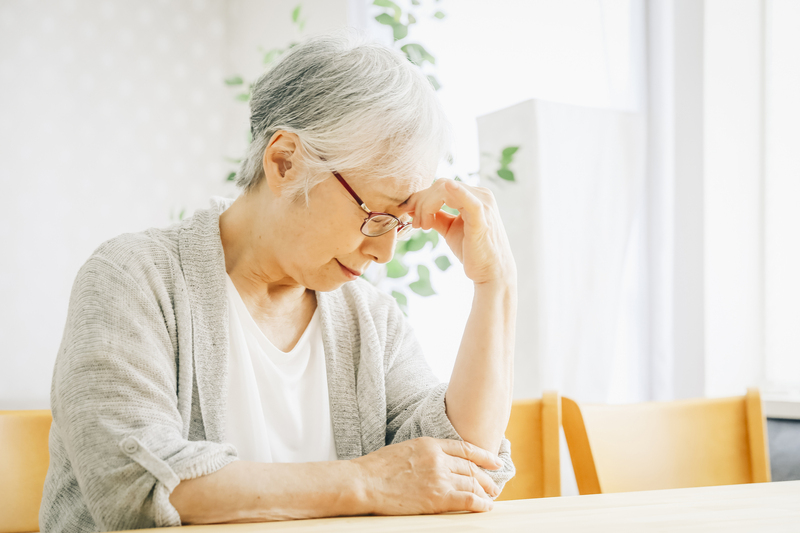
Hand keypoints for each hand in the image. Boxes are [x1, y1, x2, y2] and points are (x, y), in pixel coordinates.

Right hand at [350, 437, 502, 514]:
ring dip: (485, 491)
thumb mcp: (405, 449)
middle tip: (494, 485)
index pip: (465, 448)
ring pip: (472, 483)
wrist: (364, 481)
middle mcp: (438, 459)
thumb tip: (438, 462)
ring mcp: (439, 477)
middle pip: (471, 467)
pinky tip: (486, 507)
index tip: (494, 461)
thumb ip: (425, 453)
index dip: (483, 455)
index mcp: (430, 444)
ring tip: (491, 497)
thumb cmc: (377, 468)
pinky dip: (481, 503)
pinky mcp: (437, 497)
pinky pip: (468, 499)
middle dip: (486, 477)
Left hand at [407, 179, 515, 285]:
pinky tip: (447, 188)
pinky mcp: (482, 218)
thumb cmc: (473, 251)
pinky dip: (457, 192)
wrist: (491, 272)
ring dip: (426, 206)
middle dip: (421, 203)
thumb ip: (436, 216)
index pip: (441, 186)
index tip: (409, 214)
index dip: (421, 198)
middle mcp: (481, 194)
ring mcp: (483, 204)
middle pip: (440, 186)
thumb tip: (415, 208)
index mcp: (474, 195)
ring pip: (445, 190)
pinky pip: (469, 200)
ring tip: (423, 226)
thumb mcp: (450, 228)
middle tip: (415, 223)